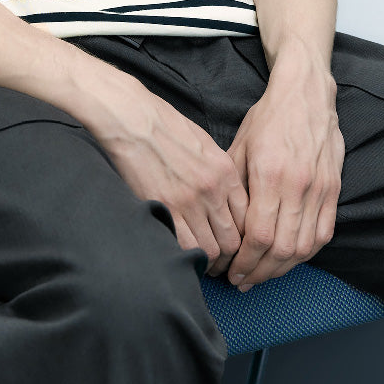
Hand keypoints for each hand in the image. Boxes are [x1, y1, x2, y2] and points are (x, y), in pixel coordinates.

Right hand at [96, 83, 249, 272]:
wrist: (135, 119)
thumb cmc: (166, 126)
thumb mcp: (205, 144)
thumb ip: (220, 173)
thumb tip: (225, 200)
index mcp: (226, 171)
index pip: (247, 217)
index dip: (244, 238)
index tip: (235, 246)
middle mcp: (213, 189)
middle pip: (233, 239)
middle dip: (230, 257)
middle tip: (222, 264)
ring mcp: (190, 201)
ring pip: (212, 249)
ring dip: (210, 261)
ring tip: (204, 264)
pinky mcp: (166, 208)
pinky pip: (186, 246)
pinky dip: (189, 257)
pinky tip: (185, 256)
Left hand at [220, 64, 343, 291]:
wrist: (305, 93)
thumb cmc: (268, 117)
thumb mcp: (240, 146)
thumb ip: (235, 187)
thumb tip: (224, 226)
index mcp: (269, 174)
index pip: (259, 235)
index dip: (245, 261)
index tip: (232, 272)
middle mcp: (297, 185)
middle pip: (282, 248)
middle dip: (260, 272)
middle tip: (244, 281)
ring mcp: (320, 188)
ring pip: (305, 246)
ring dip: (283, 268)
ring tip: (264, 275)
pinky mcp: (334, 188)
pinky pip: (325, 233)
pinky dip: (308, 253)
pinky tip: (291, 259)